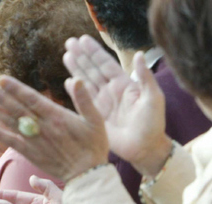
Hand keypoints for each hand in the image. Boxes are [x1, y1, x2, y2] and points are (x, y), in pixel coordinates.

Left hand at [0, 74, 108, 182]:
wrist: (87, 174)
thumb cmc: (93, 145)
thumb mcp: (96, 120)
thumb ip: (84, 100)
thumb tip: (75, 80)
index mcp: (57, 116)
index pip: (32, 99)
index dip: (16, 89)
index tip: (2, 79)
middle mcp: (43, 127)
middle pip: (17, 109)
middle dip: (0, 97)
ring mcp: (35, 141)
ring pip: (12, 123)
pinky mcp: (31, 154)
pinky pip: (12, 142)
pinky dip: (0, 135)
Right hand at [63, 36, 172, 177]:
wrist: (145, 148)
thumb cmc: (153, 124)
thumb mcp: (153, 98)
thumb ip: (145, 77)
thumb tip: (139, 54)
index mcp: (123, 85)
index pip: (105, 64)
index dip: (94, 52)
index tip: (82, 40)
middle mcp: (110, 92)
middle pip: (92, 70)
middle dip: (80, 56)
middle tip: (68, 42)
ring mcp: (101, 104)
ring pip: (85, 82)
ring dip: (75, 69)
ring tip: (65, 55)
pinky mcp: (94, 117)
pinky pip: (81, 101)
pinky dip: (74, 91)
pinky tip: (67, 81)